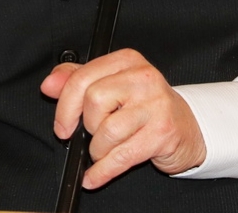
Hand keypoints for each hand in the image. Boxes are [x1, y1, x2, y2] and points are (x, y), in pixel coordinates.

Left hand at [40, 48, 206, 188]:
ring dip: (98, 149)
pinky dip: (102, 171)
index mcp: (126, 61)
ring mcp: (155, 104)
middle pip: (93, 101)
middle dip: (86, 125)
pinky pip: (122, 156)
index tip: (61, 124)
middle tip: (92, 134)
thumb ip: (77, 80)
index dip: (65, 105)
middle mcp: (142, 78)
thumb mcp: (111, 85)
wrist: (187, 128)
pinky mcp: (162, 133)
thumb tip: (49, 85)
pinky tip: (94, 176)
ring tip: (104, 150)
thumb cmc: (145, 106)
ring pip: (107, 130)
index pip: (83, 77)